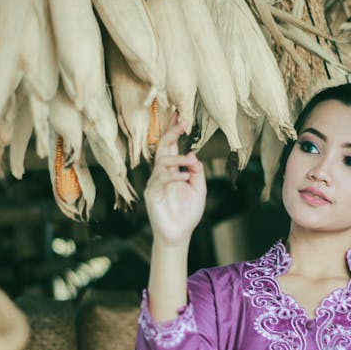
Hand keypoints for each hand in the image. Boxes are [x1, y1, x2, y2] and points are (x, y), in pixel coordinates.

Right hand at [144, 112, 206, 245]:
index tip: (181, 115)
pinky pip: (161, 179)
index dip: (175, 130)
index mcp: (173, 169)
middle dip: (172, 132)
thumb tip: (193, 156)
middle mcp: (162, 173)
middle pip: (163, 147)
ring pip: (162, 161)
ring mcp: (155, 182)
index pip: (172, 146)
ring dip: (177, 158)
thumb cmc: (188, 212)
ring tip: (190, 160)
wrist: (179, 234)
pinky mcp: (151, 193)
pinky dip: (173, 175)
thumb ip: (197, 171)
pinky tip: (184, 176)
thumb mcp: (199, 188)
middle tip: (182, 120)